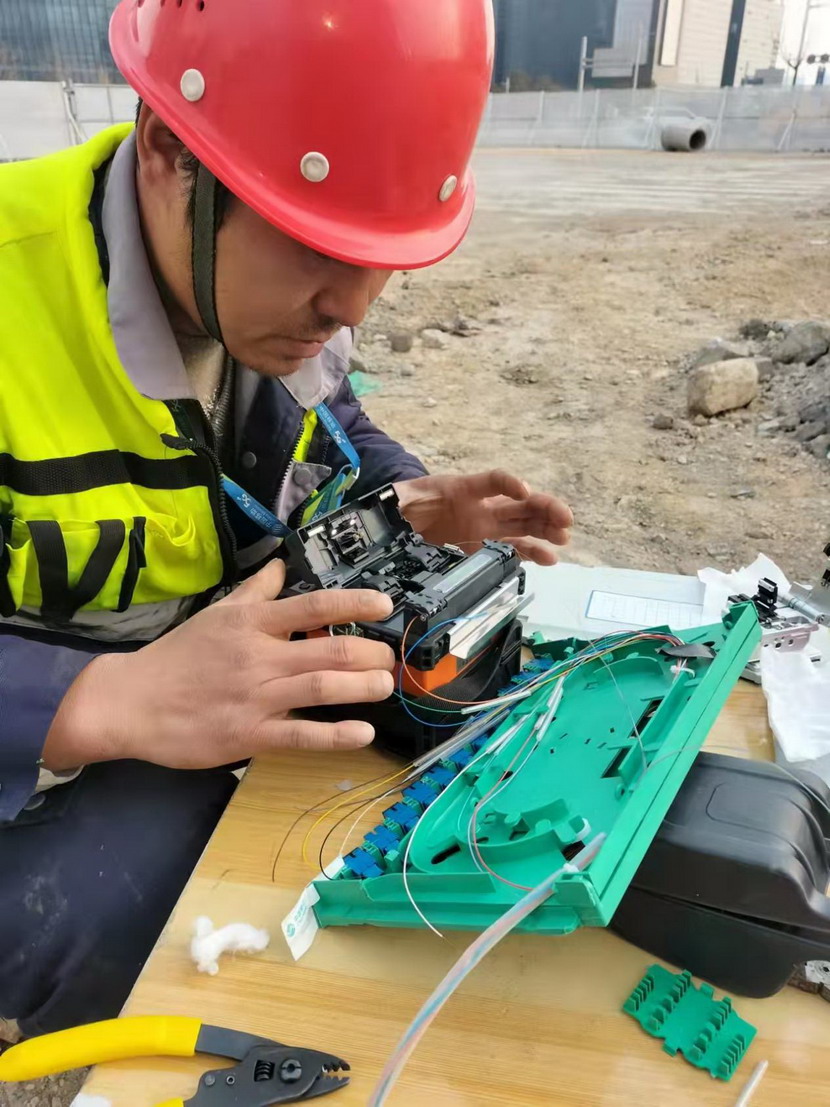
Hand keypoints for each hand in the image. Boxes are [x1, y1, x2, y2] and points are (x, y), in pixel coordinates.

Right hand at [43, 561, 395, 771]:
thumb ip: (255, 590)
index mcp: (253, 623)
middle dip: (370, 653)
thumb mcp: (217, 613)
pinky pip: (300, 736)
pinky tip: (364, 733)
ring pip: (321, 689)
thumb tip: (281, 563)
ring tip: (384, 685)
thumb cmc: (179, 657)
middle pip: (329, 651)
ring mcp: (256, 697)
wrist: (132, 702)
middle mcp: (260, 656)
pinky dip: (336, 735)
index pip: (312, 607)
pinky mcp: (249, 735)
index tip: (384, 604)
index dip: (353, 603)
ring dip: (362, 687)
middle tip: (390, 658)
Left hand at [394, 471, 572, 564]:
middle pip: (519, 503)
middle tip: (565, 520)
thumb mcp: (400, 498)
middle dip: (544, 508)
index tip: (523, 489)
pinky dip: (532, 552)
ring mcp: (486, 525)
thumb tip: (400, 499)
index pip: (490, 481)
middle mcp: (481, 506)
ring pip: (524, 525)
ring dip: (545, 530)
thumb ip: (402, 498)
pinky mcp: (484, 544)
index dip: (508, 483)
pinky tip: (550, 559)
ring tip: (564, 540)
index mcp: (463, 489)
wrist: (403, 518)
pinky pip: (513, 547)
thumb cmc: (405, 503)